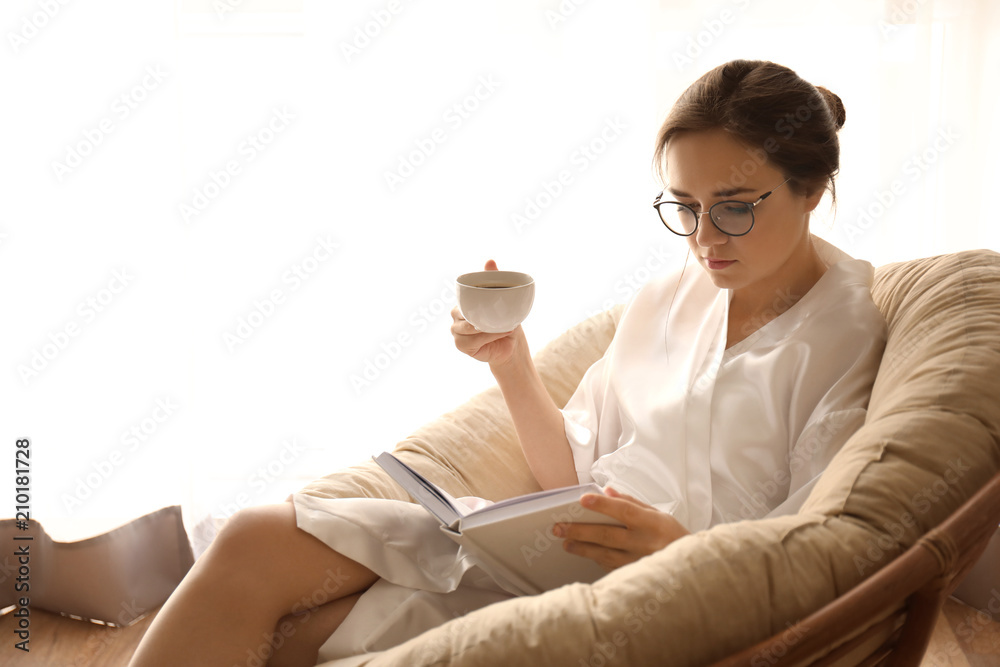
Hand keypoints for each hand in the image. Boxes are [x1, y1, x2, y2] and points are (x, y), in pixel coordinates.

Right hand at [451, 259, 525, 365]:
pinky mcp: (461, 346)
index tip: (495, 301)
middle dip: (482, 314)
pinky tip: (502, 333)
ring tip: (505, 325)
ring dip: (488, 327)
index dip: (477, 299)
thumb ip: (493, 279)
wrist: (511, 344)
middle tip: (501, 314)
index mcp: (461, 304)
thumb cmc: (505, 320)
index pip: (463, 298)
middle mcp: (455, 317)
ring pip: (469, 327)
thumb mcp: (501, 297)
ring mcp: (456, 332)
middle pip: (462, 313)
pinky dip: (489, 337)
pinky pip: (473, 340)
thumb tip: (490, 261)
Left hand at [552, 487, 689, 570]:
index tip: (583, 499)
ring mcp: (638, 562)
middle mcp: (644, 543)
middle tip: (559, 527)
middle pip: (607, 535)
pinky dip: (596, 559)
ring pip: (604, 555)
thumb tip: (607, 491)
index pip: (624, 510)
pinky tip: (584, 553)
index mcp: (652, 523)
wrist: (691, 569)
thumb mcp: (659, 514)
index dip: (603, 504)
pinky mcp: (634, 576)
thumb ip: (632, 502)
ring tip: (565, 542)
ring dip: (582, 548)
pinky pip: (610, 567)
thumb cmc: (674, 537)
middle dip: (580, 531)